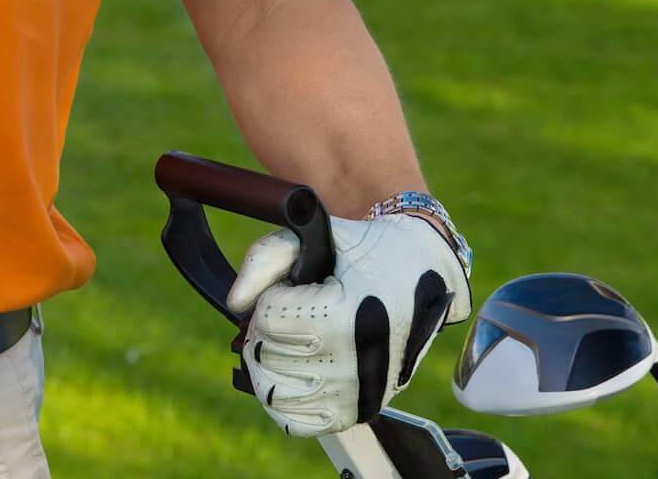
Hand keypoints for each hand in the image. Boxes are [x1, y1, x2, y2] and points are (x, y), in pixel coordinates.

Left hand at [224, 212, 471, 438]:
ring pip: (273, 392)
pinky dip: (281, 398)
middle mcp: (354, 361)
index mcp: (347, 315)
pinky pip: (296, 422)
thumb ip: (265, 258)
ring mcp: (357, 393)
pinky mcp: (359, 411)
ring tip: (286, 338)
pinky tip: (290, 370)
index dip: (270, 296)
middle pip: (266, 355)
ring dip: (267, 362)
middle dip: (265, 327)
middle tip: (289, 309)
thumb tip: (235, 303)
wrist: (422, 271)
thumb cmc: (364, 249)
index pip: (268, 319)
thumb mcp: (316, 235)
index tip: (293, 286)